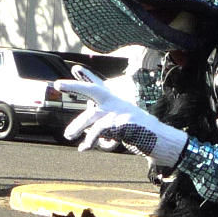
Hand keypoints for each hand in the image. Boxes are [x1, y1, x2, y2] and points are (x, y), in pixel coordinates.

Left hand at [54, 66, 187, 167]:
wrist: (160, 140)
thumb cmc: (139, 133)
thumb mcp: (120, 126)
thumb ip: (102, 126)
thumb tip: (80, 137)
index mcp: (115, 102)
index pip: (99, 86)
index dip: (87, 76)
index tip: (75, 68)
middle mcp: (116, 103)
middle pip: (92, 91)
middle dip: (74, 86)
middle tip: (57, 83)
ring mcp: (120, 112)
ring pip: (92, 115)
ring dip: (78, 126)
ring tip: (68, 135)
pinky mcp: (122, 123)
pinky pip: (101, 132)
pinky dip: (91, 141)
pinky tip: (85, 148)